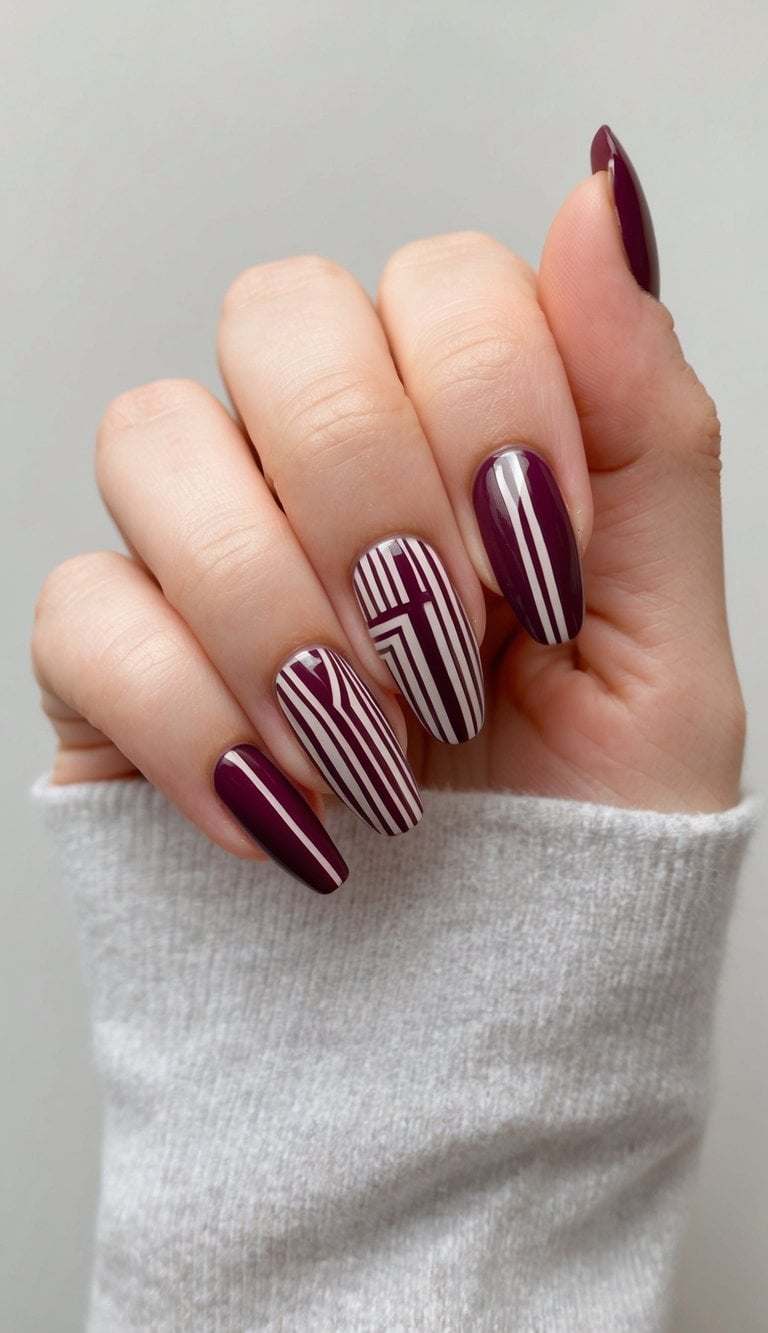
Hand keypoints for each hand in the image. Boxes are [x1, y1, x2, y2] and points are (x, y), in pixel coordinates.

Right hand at [32, 137, 744, 891]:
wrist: (479, 1027)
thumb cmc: (584, 844)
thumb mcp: (669, 646)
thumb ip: (644, 424)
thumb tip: (598, 198)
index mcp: (462, 438)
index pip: (440, 283)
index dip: (496, 409)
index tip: (544, 567)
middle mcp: (321, 470)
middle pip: (276, 313)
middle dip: (376, 492)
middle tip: (447, 645)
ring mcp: (203, 557)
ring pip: (153, 437)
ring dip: (283, 611)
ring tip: (375, 749)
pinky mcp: (113, 666)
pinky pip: (79, 610)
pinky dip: (195, 720)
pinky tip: (286, 813)